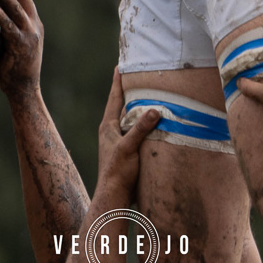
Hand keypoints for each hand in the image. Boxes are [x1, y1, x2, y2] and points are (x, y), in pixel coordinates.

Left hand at [0, 0, 44, 95]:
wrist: (25, 90)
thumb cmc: (14, 68)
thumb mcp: (12, 43)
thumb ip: (4, 28)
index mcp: (33, 23)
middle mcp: (34, 25)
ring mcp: (30, 34)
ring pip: (16, 8)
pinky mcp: (21, 45)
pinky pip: (9, 27)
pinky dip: (0, 16)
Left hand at [95, 69, 157, 200]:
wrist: (114, 197)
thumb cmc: (117, 172)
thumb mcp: (129, 147)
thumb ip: (140, 129)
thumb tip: (154, 110)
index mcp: (108, 126)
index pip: (115, 98)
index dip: (118, 82)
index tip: (120, 65)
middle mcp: (112, 131)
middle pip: (123, 106)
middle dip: (130, 91)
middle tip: (139, 76)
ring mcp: (119, 141)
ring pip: (130, 119)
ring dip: (139, 108)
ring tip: (149, 95)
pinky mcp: (127, 151)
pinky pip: (136, 131)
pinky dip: (144, 124)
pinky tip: (154, 124)